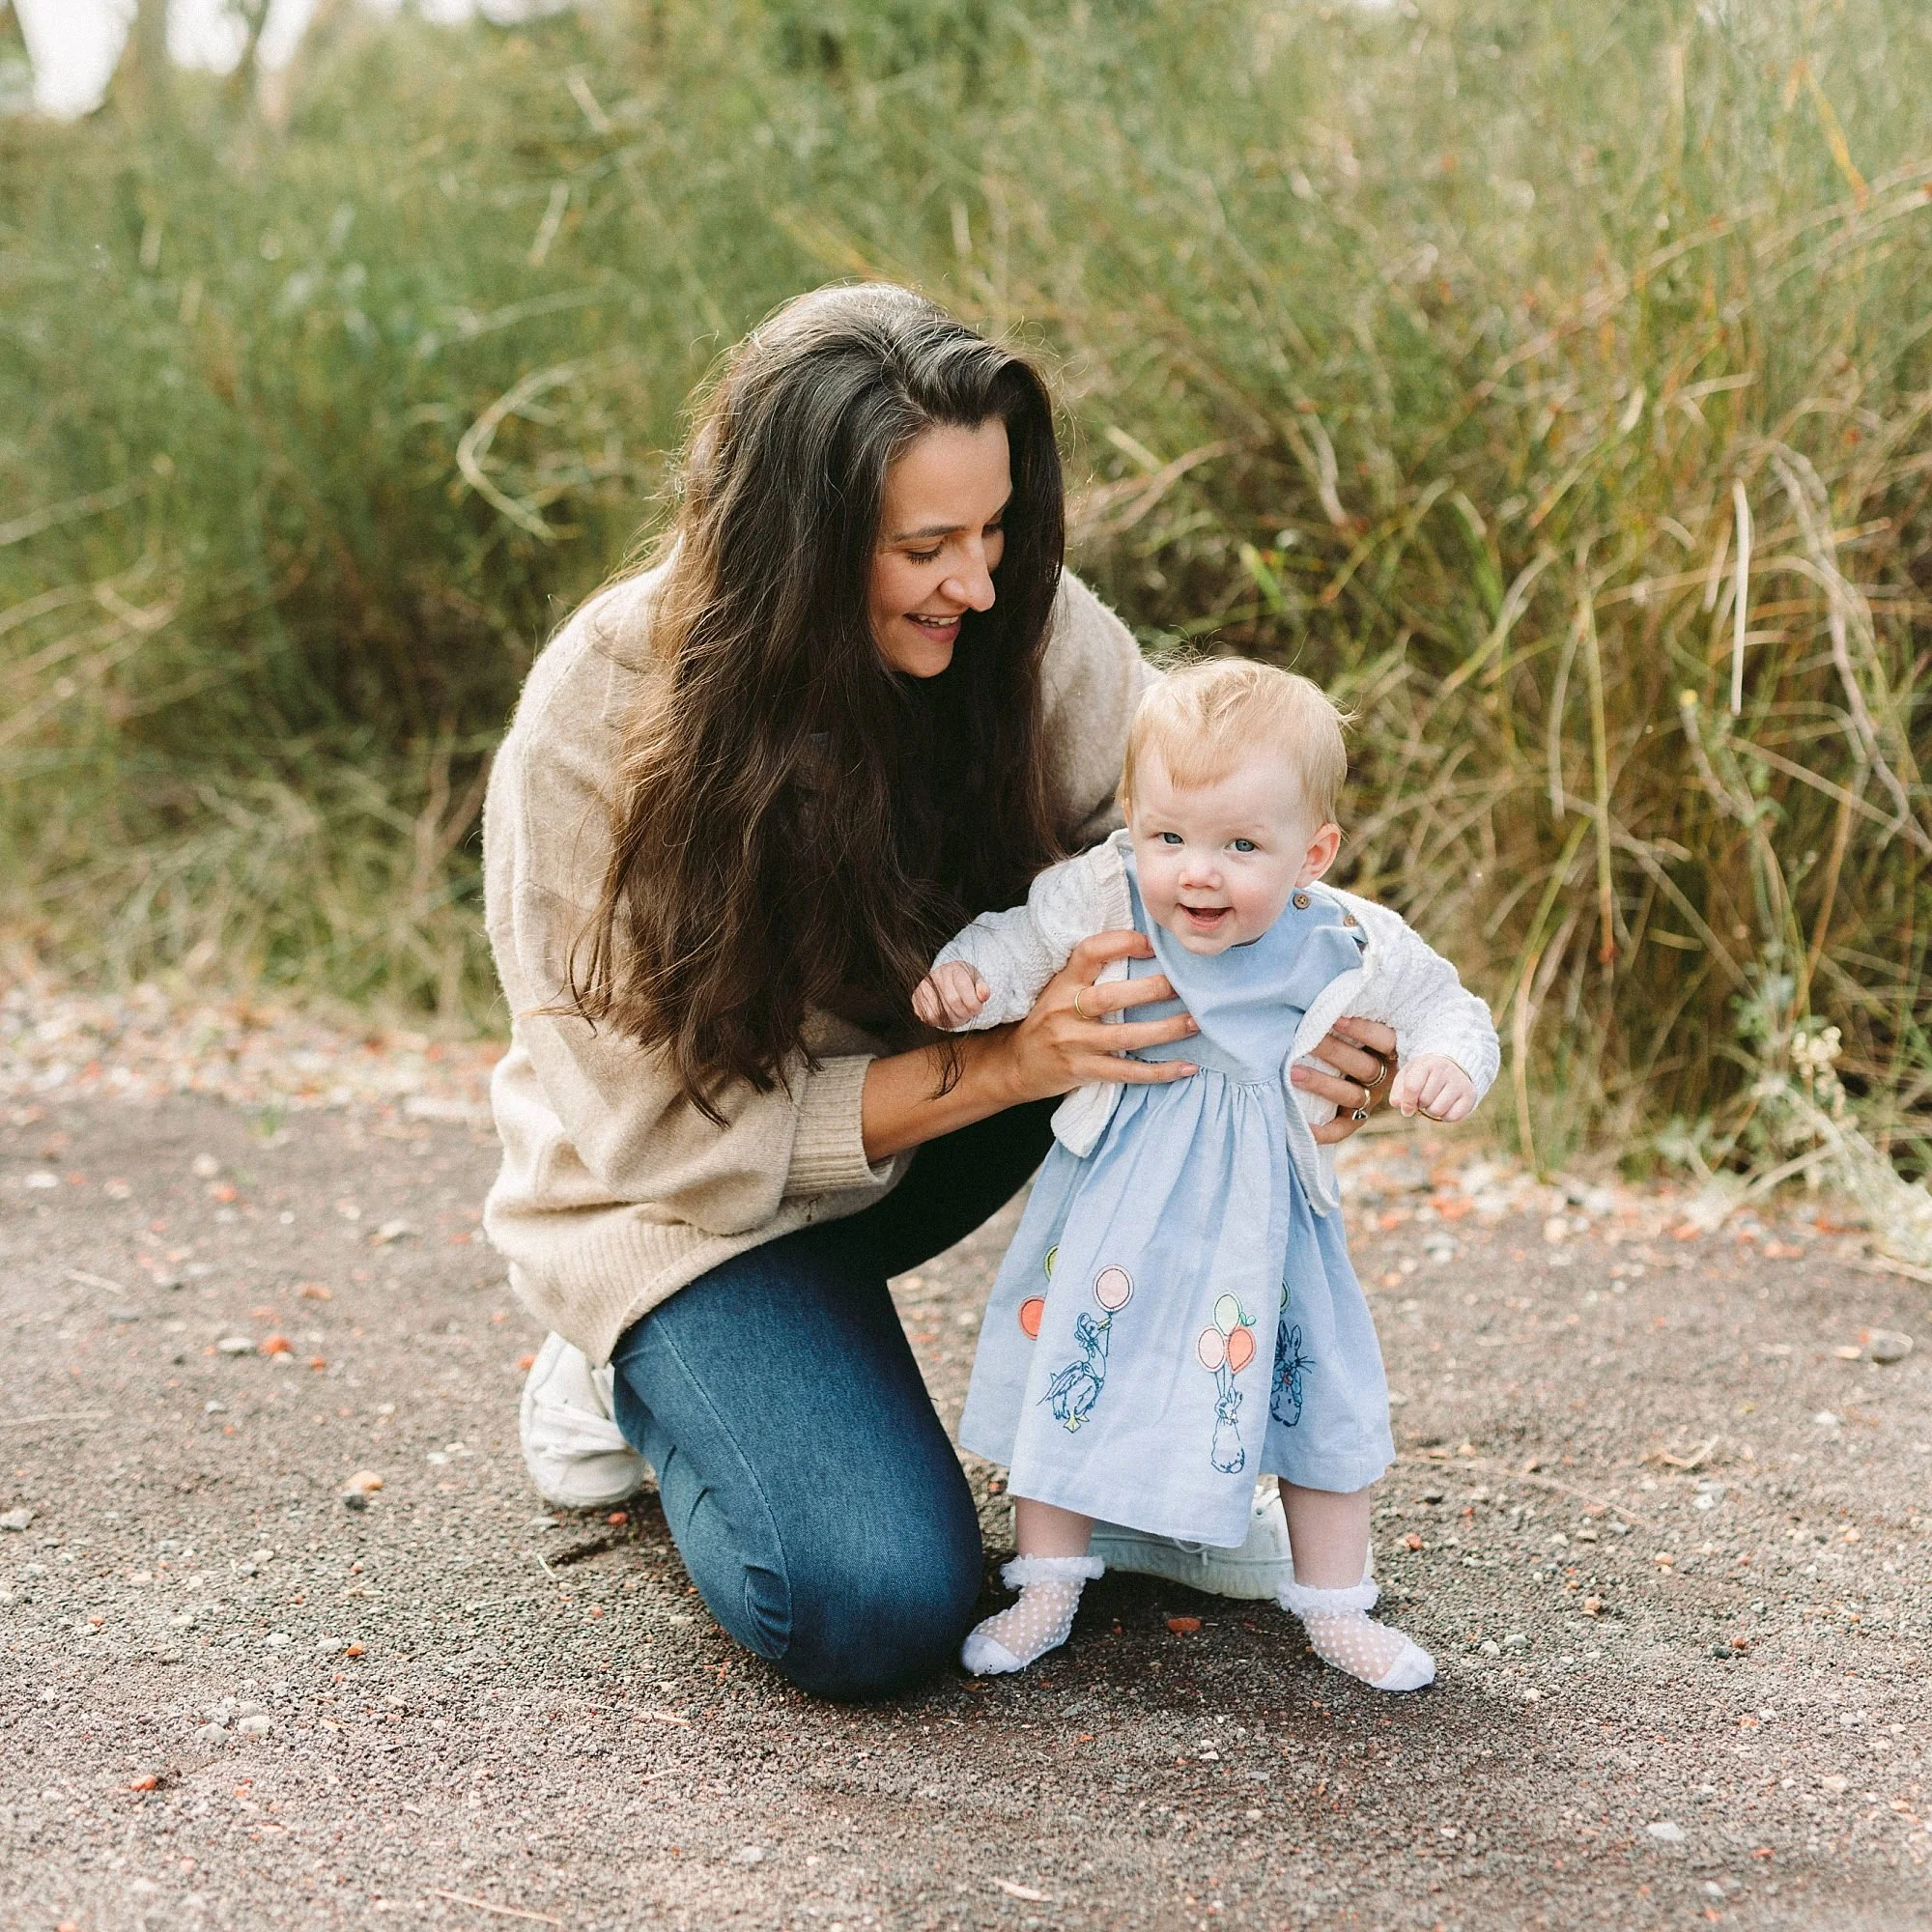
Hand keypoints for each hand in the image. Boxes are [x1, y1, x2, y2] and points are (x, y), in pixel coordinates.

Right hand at [913, 961, 989, 1029]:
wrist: (946, 980)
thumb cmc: (964, 982)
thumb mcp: (977, 981)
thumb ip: (982, 988)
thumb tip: (984, 995)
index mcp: (954, 968)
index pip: (964, 987)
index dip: (974, 1003)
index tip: (978, 1008)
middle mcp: (937, 975)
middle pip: (954, 1001)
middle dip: (965, 1012)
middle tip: (968, 1012)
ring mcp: (924, 986)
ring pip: (942, 1012)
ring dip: (954, 1018)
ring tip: (958, 1012)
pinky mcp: (916, 998)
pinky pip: (930, 1017)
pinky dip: (942, 1020)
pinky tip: (947, 1014)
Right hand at [995, 929, 1199, 1105]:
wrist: (1015, 1064)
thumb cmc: (1048, 1021)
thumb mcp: (1060, 990)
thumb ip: (1092, 974)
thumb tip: (1146, 950)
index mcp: (1063, 983)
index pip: (1089, 952)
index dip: (1121, 943)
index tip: (1152, 944)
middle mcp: (1066, 1010)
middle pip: (1111, 997)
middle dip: (1151, 990)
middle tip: (1184, 986)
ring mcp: (1074, 1043)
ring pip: (1125, 1036)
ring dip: (1165, 1030)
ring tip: (1195, 1023)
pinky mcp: (1083, 1071)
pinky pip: (1127, 1072)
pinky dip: (1159, 1071)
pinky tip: (1186, 1067)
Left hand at [1292, 1017, 1397, 1145]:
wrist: (1344, 1074)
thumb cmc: (1341, 1038)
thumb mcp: (1349, 1027)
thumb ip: (1342, 1018)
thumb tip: (1315, 997)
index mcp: (1387, 1051)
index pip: (1385, 1040)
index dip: (1363, 1031)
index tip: (1335, 1018)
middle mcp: (1384, 1077)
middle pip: (1366, 1067)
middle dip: (1334, 1053)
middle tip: (1306, 1040)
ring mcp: (1370, 1100)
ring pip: (1353, 1095)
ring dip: (1322, 1084)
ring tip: (1292, 1072)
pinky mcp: (1355, 1120)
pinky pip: (1341, 1129)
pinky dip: (1321, 1130)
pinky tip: (1299, 1122)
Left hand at [1389, 1053, 1476, 1123]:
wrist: (1456, 1065)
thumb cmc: (1426, 1073)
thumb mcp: (1409, 1075)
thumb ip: (1398, 1090)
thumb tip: (1398, 1105)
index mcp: (1427, 1063)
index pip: (1412, 1086)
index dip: (1406, 1102)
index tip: (1406, 1109)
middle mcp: (1446, 1070)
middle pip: (1424, 1100)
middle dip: (1421, 1104)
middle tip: (1426, 1096)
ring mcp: (1460, 1082)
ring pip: (1437, 1110)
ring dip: (1432, 1111)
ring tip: (1435, 1100)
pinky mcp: (1470, 1095)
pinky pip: (1452, 1117)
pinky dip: (1445, 1116)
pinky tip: (1446, 1105)